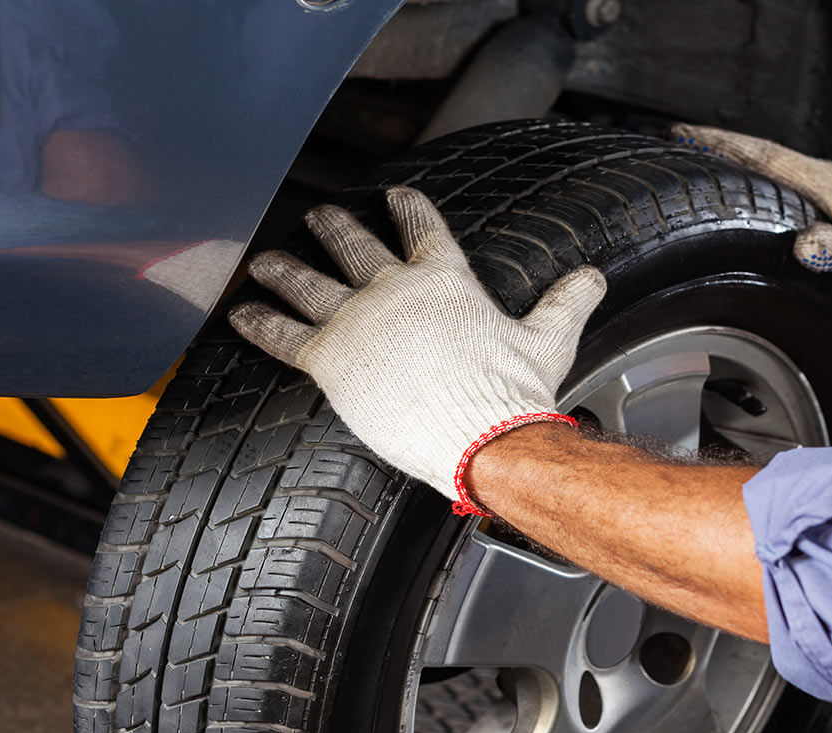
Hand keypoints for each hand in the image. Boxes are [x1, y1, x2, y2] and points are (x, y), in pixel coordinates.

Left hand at [229, 187, 605, 513]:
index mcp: (443, 278)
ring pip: (309, 281)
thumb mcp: (549, 339)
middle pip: (353, 244)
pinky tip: (238, 312)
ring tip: (266, 258)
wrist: (479, 435)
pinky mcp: (328, 358)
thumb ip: (565, 302)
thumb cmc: (512, 392)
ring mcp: (356, 319)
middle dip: (334, 226)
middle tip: (321, 214)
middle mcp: (392, 288)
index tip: (396, 197)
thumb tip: (593, 278)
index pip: (421, 228)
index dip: (407, 208)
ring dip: (284, 266)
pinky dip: (258, 321)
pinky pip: (283, 334)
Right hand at [671, 124, 831, 337]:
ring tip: (699, 163)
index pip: (770, 158)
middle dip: (722, 147)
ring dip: (738, 163)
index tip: (688, 138)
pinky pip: (788, 186)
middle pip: (767, 156)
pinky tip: (744, 194)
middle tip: (679, 145)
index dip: (726, 147)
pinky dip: (759, 182)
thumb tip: (805, 243)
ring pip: (777, 170)